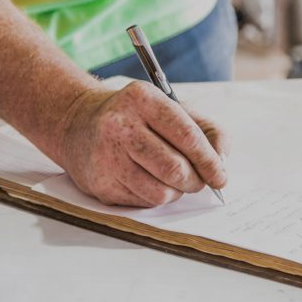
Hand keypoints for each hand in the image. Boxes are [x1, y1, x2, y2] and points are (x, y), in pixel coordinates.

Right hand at [57, 81, 227, 206]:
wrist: (78, 124)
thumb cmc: (136, 118)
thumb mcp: (172, 108)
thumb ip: (207, 130)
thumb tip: (222, 162)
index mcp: (143, 98)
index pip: (186, 136)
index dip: (209, 161)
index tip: (220, 176)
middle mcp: (120, 125)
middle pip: (175, 169)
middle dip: (195, 181)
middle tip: (198, 181)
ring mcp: (106, 156)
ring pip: (160, 193)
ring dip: (176, 192)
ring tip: (172, 179)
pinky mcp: (100, 183)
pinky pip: (143, 203)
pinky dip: (155, 196)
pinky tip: (147, 180)